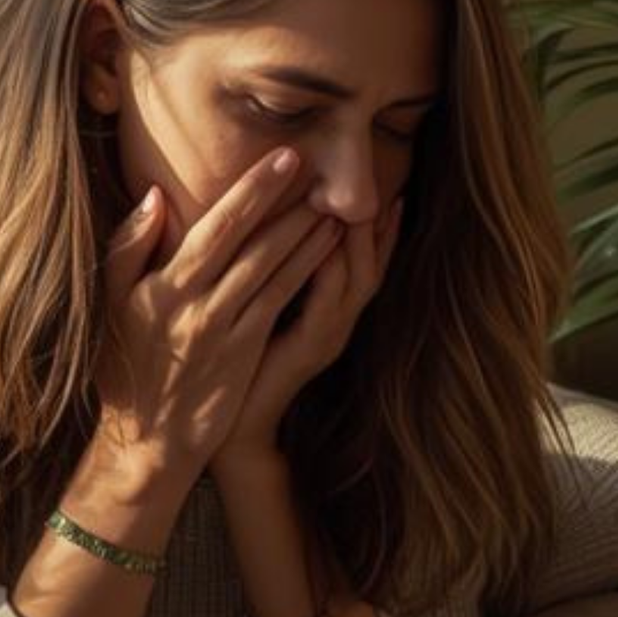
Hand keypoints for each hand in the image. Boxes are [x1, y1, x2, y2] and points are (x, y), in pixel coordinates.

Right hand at [91, 149, 344, 484]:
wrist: (145, 440)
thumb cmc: (123, 366)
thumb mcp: (109, 306)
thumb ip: (128, 247)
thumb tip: (156, 196)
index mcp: (163, 287)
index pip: (216, 228)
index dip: (252, 191)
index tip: (283, 159)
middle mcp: (199, 305)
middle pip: (253, 244)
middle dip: (290, 204)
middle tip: (322, 168)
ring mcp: (227, 330)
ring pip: (275, 271)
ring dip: (308, 235)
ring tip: (335, 202)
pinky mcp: (247, 352)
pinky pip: (282, 302)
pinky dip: (308, 271)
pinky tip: (329, 249)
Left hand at [215, 189, 403, 470]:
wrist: (234, 429)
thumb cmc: (240, 367)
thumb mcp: (265, 313)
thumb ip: (277, 278)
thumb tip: (275, 232)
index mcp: (329, 313)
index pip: (363, 262)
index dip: (376, 228)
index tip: (383, 190)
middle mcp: (337, 323)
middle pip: (372, 265)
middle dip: (377, 227)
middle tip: (382, 187)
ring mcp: (327, 337)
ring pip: (356, 279)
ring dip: (357, 238)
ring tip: (357, 200)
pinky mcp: (307, 349)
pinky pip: (326, 302)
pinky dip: (328, 269)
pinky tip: (325, 240)